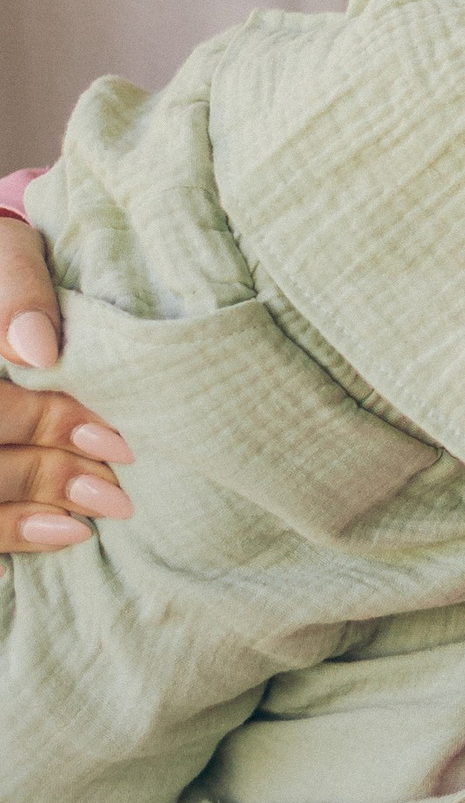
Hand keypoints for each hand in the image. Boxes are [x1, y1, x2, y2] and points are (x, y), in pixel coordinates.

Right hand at [0, 212, 130, 552]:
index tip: (115, 439)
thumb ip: (15, 292)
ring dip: (20, 518)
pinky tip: (42, 548)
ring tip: (87, 524)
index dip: (46, 424)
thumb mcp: (5, 254)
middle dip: (43, 477)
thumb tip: (36, 351)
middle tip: (115, 494)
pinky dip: (1, 539)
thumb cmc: (0, 264)